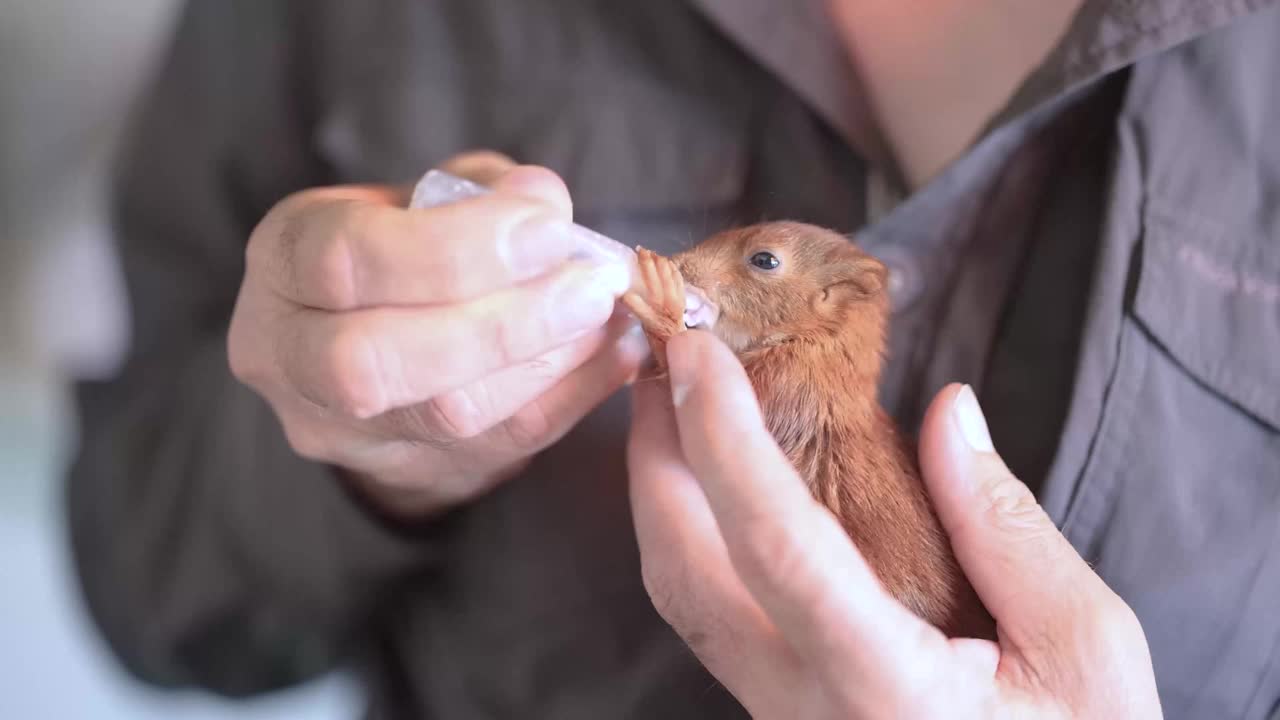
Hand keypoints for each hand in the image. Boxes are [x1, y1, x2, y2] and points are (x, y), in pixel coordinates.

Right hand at [229, 152, 647, 517]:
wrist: (374, 338)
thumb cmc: (402, 245)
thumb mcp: (420, 195)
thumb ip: (478, 189)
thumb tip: (542, 202)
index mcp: (283, 263)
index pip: (346, 261)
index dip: (455, 247)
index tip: (545, 224)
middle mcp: (289, 358)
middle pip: (376, 362)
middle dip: (502, 321)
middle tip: (588, 284)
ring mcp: (344, 431)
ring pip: (447, 416)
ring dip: (550, 359)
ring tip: (607, 311)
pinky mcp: (413, 472)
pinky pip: (506, 444)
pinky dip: (574, 392)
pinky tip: (614, 350)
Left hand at [626, 330, 1161, 718]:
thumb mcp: (1085, 650)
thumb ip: (1007, 528)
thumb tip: (948, 412)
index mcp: (885, 692)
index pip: (777, 546)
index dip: (725, 440)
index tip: (697, 352)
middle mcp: (803, 712)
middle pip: (685, 575)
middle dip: (657, 457)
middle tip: (663, 357)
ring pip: (684, 601)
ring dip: (665, 495)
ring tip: (676, 405)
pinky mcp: (781, 716)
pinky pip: (713, 620)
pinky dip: (696, 537)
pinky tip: (716, 487)